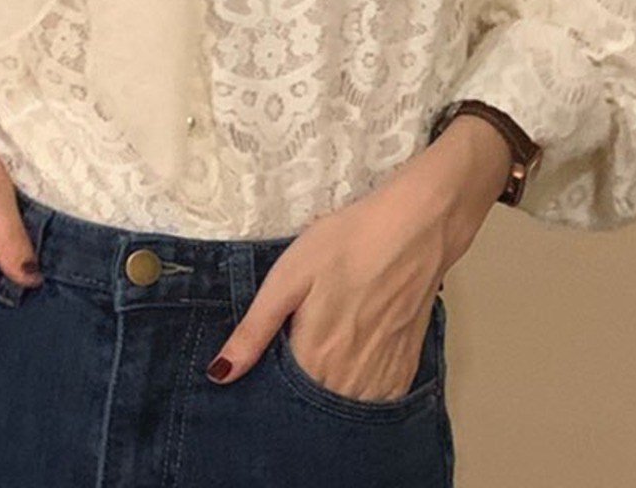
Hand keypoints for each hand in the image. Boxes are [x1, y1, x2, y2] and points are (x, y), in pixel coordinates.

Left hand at [203, 116, 511, 398]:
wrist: (415, 228)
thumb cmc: (346, 243)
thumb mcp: (288, 276)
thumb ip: (255, 329)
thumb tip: (220, 374)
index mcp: (314, 358)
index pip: (281, 399)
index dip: (268, 386)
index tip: (263, 367)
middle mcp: (349, 380)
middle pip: (314, 407)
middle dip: (297, 395)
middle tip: (295, 350)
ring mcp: (382, 378)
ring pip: (345, 408)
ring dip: (329, 396)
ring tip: (322, 357)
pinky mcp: (407, 368)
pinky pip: (377, 402)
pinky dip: (360, 393)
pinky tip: (351, 365)